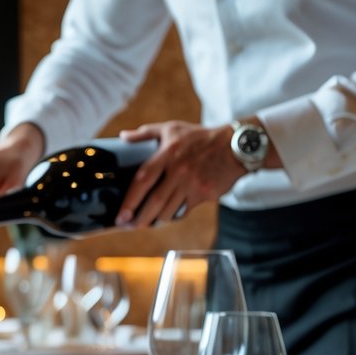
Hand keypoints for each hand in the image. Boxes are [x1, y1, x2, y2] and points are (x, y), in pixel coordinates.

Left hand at [116, 121, 244, 227]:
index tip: (120, 215)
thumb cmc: (200, 137)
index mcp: (168, 153)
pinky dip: (173, 216)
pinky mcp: (205, 194)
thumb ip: (146, 133)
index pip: (143, 179)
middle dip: (139, 219)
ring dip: (155, 220)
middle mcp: (180, 170)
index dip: (129, 200)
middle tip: (128, 226)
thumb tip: (123, 137)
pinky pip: (183, 211)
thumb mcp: (172, 128)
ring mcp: (193, 184)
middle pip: (155, 202)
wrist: (235, 147)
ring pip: (169, 211)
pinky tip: (166, 216)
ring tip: (145, 222)